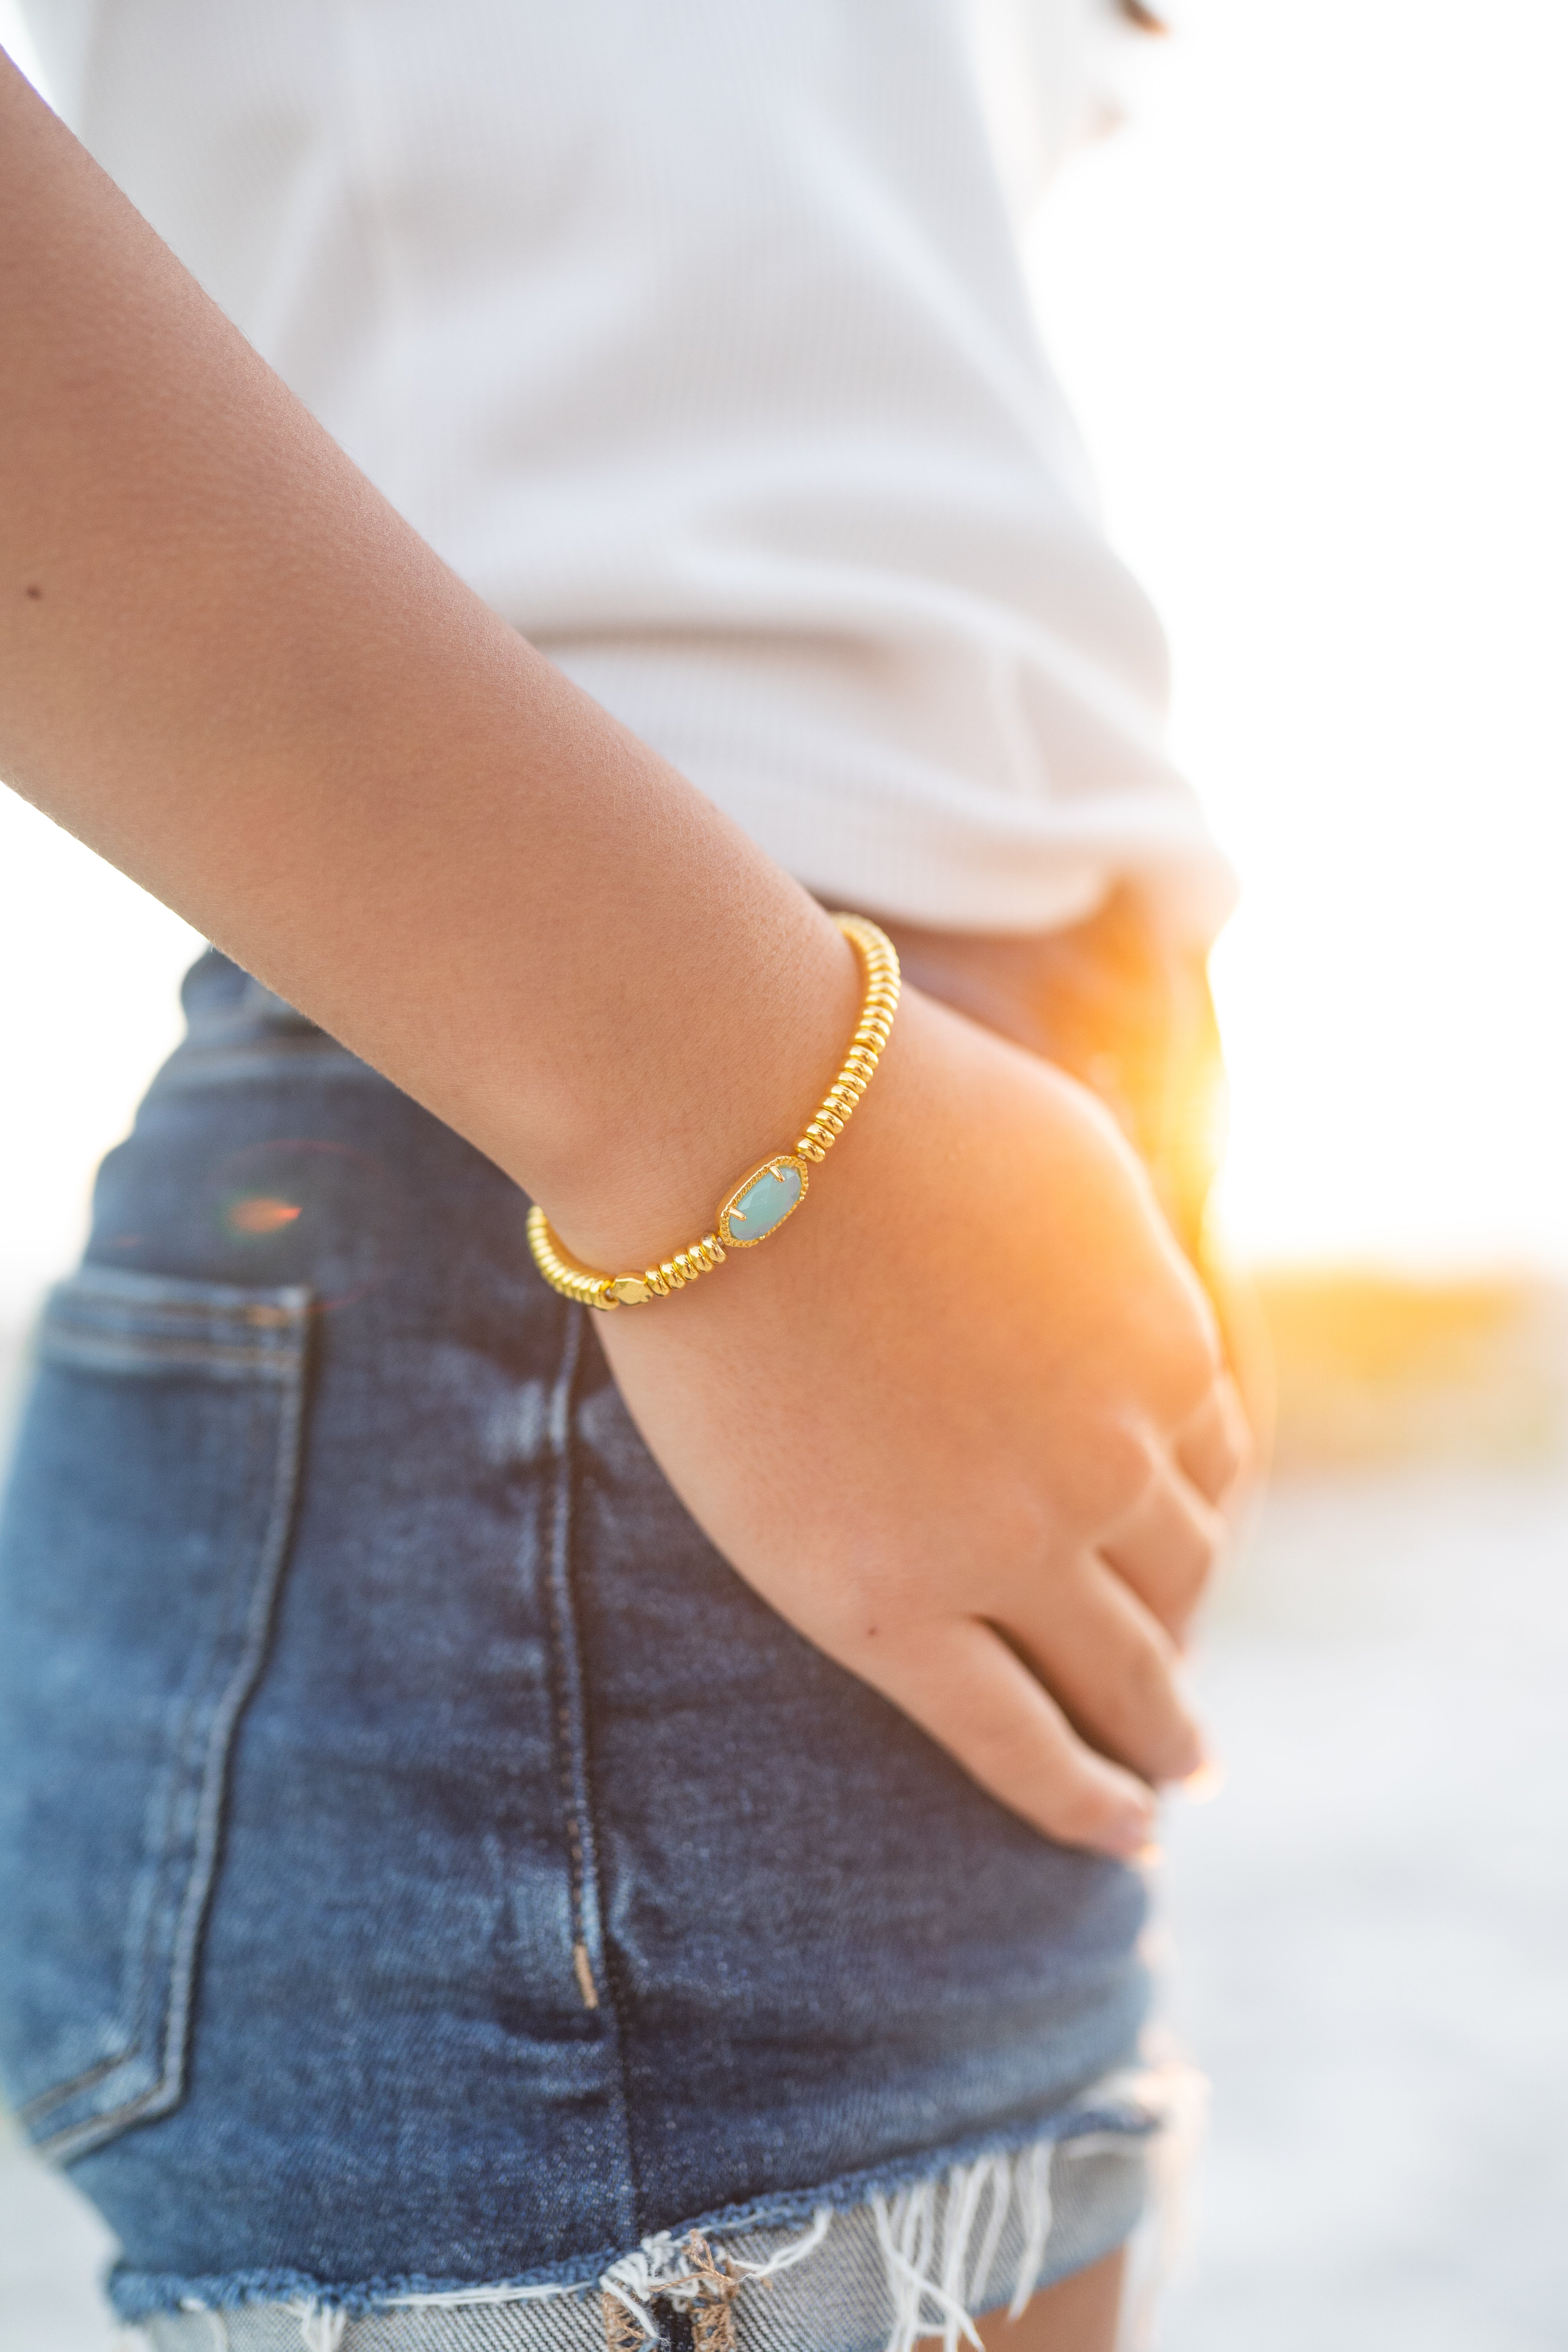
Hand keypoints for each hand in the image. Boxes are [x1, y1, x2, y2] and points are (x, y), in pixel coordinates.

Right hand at [591, 984, 1248, 1859]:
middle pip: (1179, 1581)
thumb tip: (1129, 1291)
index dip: (1194, 1525)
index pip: (1212, 1468)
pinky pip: (1014, 1739)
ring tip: (1165, 1778)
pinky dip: (1081, 1798)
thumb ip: (1115, 1249)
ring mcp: (1008, 1543)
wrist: (741, 1128)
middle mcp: (1113, 1457)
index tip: (1180, 1572)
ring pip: (1123, 1672)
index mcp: (1163, 1345)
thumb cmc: (877, 1109)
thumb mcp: (1064, 1159)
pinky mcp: (888, 1604)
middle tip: (1182, 1700)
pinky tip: (1121, 1832)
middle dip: (1181, 1636)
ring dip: (1157, 1732)